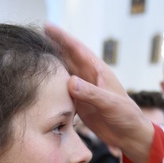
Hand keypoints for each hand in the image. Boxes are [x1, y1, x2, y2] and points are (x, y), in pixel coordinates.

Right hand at [45, 24, 153, 162]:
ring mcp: (84, 91)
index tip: (47, 26)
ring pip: (64, 74)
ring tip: (34, 57)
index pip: (77, 49)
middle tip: (33, 37)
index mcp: (98, 71)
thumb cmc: (127, 116)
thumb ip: (91, 93)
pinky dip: (53, 87)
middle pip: (68, 58)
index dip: (62, 37)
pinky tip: (42, 85)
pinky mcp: (80, 104)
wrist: (130, 135)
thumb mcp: (110, 103)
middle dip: (53, 46)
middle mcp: (89, 78)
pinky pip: (63, 92)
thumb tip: (70, 82)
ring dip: (51, 65)